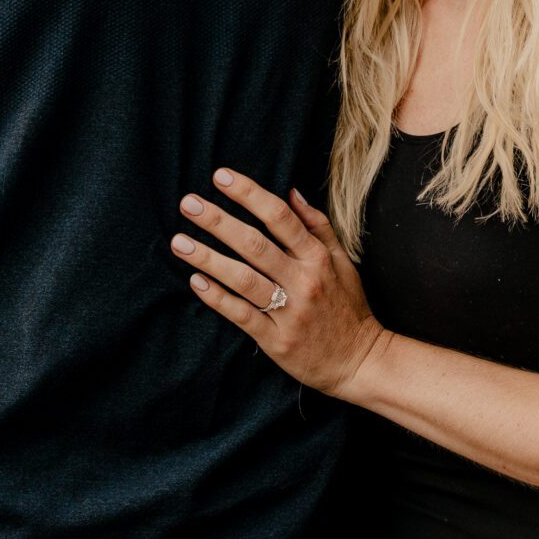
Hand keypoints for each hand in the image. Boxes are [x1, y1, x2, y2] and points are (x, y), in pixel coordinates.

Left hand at [173, 169, 387, 397]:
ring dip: (208, 258)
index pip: (279, 217)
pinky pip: (243, 315)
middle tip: (188, 204)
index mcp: (317, 258)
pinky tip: (196, 281)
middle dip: (218, 221)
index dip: (249, 194)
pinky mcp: (276, 341)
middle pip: (255, 244)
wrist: (359, 361)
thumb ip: (317, 226)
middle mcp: (303, 281)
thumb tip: (291, 192)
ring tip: (179, 242)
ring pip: (244, 279)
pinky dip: (218, 298)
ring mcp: (289, 312)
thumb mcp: (342, 261)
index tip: (220, 177)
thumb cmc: (348, 307)